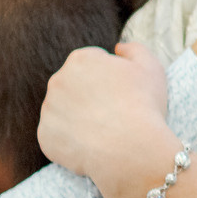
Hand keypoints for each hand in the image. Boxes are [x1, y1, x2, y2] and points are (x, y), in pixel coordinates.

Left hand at [37, 42, 177, 197]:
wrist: (133, 149)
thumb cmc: (144, 106)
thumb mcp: (151, 66)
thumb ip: (133, 49)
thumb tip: (117, 48)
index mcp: (80, 60)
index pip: (91, 64)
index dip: (109, 78)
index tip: (121, 93)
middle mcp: (57, 81)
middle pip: (73, 86)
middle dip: (89, 96)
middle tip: (113, 113)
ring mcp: (48, 110)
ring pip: (63, 111)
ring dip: (78, 118)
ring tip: (103, 131)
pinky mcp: (45, 137)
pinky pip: (57, 137)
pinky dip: (71, 141)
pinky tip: (92, 145)